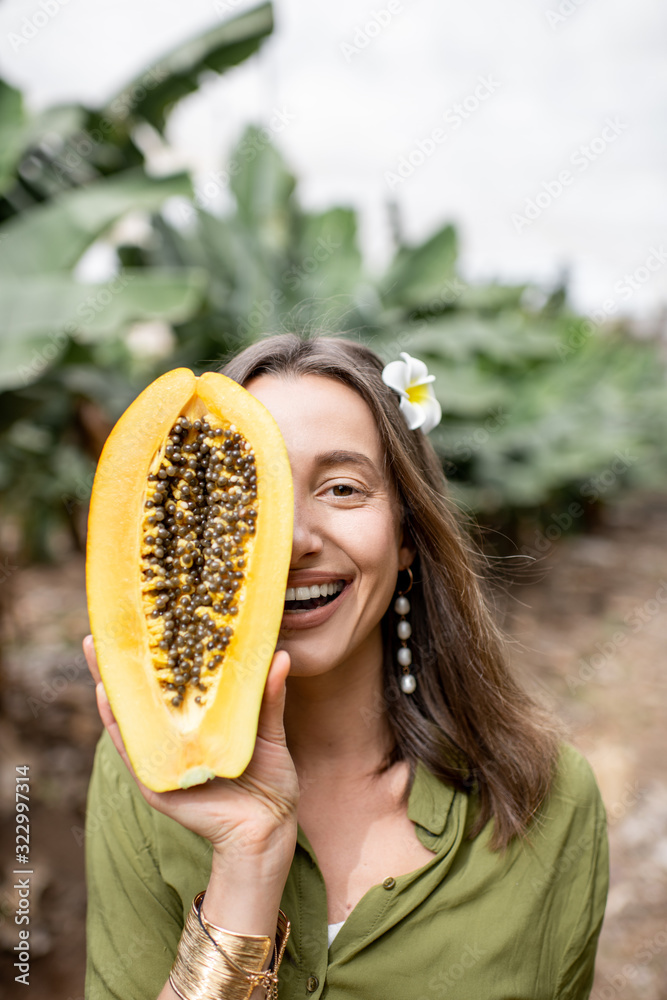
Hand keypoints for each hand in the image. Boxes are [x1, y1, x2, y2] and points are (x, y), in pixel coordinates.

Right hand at [83, 635, 298, 863]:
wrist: (268, 831)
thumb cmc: (270, 783)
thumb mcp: (269, 732)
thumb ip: (269, 697)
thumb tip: (278, 654)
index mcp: (203, 723)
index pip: (177, 683)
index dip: (162, 653)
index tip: (152, 618)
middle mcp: (178, 738)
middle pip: (147, 694)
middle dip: (127, 662)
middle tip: (111, 626)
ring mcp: (164, 758)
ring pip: (131, 716)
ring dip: (112, 683)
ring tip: (99, 649)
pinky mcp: (156, 781)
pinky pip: (132, 748)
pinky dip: (117, 722)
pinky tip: (107, 694)